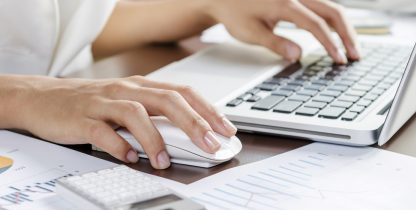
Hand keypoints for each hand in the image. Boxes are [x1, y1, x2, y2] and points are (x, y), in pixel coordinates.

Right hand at [2, 75, 236, 168]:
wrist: (43, 97)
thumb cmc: (92, 103)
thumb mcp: (127, 102)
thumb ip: (155, 115)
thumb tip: (190, 135)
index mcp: (141, 86)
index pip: (183, 93)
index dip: (208, 110)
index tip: (225, 129)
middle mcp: (126, 90)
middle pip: (168, 100)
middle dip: (194, 123)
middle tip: (211, 145)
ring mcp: (103, 103)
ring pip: (136, 114)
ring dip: (155, 139)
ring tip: (164, 160)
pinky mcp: (82, 118)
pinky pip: (103, 132)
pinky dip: (120, 146)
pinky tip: (131, 158)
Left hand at [205, 0, 359, 62]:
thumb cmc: (234, 13)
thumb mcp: (250, 32)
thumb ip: (275, 43)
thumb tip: (297, 55)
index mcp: (284, 3)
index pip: (315, 24)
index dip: (330, 43)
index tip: (339, 59)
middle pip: (332, 11)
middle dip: (347, 34)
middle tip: (356, 55)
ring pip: (331, 7)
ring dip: (344, 27)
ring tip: (352, 48)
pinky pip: (323, 7)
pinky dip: (334, 22)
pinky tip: (338, 35)